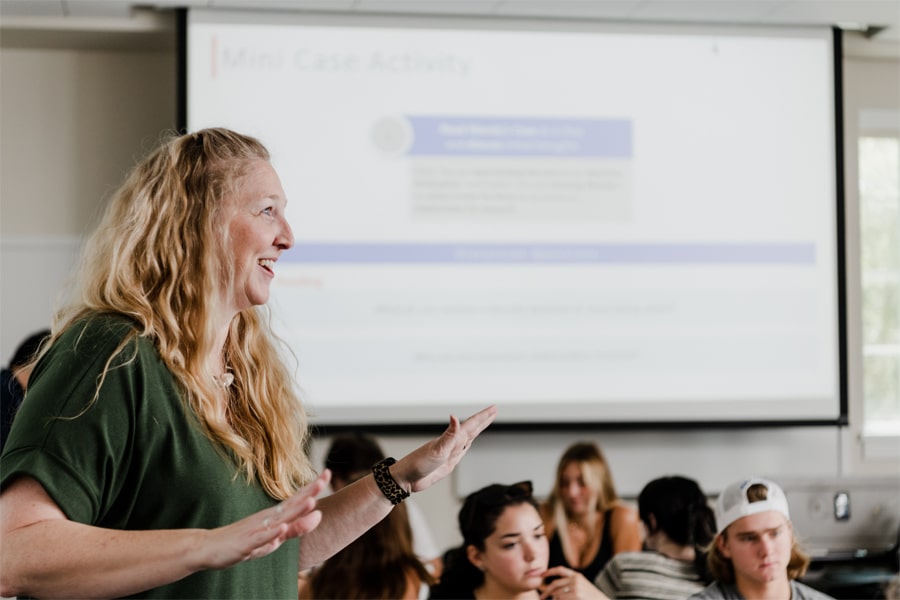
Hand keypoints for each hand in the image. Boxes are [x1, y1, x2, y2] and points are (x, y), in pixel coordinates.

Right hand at [198, 470, 330, 568]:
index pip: (298, 499)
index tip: (327, 473)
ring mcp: (257, 529)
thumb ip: (296, 528)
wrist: (209, 546)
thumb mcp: (275, 536)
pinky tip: (282, 527)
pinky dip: (272, 533)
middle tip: (324, 479)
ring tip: (311, 501)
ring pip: (279, 519)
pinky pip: (261, 538)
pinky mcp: (246, 543)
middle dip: (309, 492)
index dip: (313, 487)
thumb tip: (318, 516)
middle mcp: (268, 518)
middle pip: (292, 504)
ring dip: (295, 511)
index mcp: (275, 515)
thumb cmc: (244, 540)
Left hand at [391, 405, 496, 492]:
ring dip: (477, 429)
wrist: (407, 478)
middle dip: (483, 419)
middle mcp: (452, 443)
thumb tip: (455, 417)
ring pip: (468, 437)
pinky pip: (462, 450)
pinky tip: (468, 442)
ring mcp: (450, 452)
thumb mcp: (437, 450)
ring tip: (485, 421)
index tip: (493, 408)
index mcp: (451, 439)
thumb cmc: (418, 464)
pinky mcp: (448, 462)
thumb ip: (449, 435)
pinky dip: (468, 444)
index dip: (483, 417)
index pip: (471, 425)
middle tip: (494, 410)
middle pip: (472, 429)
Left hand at [540, 567, 609, 599]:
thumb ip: (570, 585)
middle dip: (546, 591)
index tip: (542, 575)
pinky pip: (561, 599)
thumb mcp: (582, 587)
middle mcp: (575, 580)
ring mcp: (576, 588)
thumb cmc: (591, 597)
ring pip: (557, 594)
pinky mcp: (576, 596)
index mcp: (577, 576)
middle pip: (555, 584)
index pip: (560, 570)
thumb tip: (553, 592)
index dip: (549, 571)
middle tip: (542, 597)